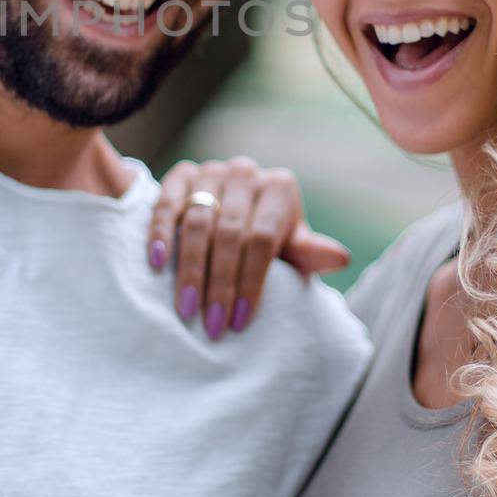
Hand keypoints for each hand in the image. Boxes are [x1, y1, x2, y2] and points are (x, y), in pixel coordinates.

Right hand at [147, 156, 349, 339]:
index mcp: (280, 188)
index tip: (239, 322)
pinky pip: (167, 204)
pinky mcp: (181, 174)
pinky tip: (156, 263)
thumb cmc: (270, 240)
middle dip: (219, 283)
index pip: (262, 239)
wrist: (238, 211)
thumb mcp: (292, 248)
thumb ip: (311, 254)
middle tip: (211, 325)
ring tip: (185, 308)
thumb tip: (341, 258)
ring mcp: (211, 171)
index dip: (250, 282)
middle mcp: (246, 173)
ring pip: (197, 220)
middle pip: (229, 233)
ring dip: (189, 268)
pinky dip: (160, 233)